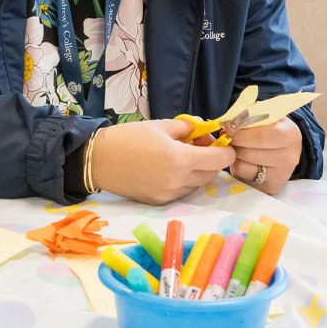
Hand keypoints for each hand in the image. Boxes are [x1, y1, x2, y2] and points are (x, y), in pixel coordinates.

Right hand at [92, 119, 235, 204]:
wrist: (99, 160)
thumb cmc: (129, 137)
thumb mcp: (160, 125)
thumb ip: (187, 128)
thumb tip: (203, 131)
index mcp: (180, 159)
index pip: (218, 160)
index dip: (227, 152)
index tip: (226, 145)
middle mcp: (178, 181)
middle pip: (210, 174)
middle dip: (211, 160)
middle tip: (199, 146)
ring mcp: (169, 194)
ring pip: (196, 184)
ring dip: (197, 171)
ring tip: (182, 157)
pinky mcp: (159, 202)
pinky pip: (182, 191)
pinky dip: (183, 180)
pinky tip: (169, 169)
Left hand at [227, 118, 301, 194]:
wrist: (285, 149)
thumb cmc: (271, 129)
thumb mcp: (266, 118)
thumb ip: (249, 119)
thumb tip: (228, 126)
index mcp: (290, 135)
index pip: (261, 136)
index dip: (240, 132)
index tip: (229, 127)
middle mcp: (289, 158)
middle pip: (248, 153)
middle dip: (234, 144)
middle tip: (230, 137)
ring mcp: (280, 176)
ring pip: (241, 166)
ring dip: (233, 156)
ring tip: (238, 148)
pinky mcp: (269, 188)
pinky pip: (242, 176)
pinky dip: (237, 167)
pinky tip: (243, 160)